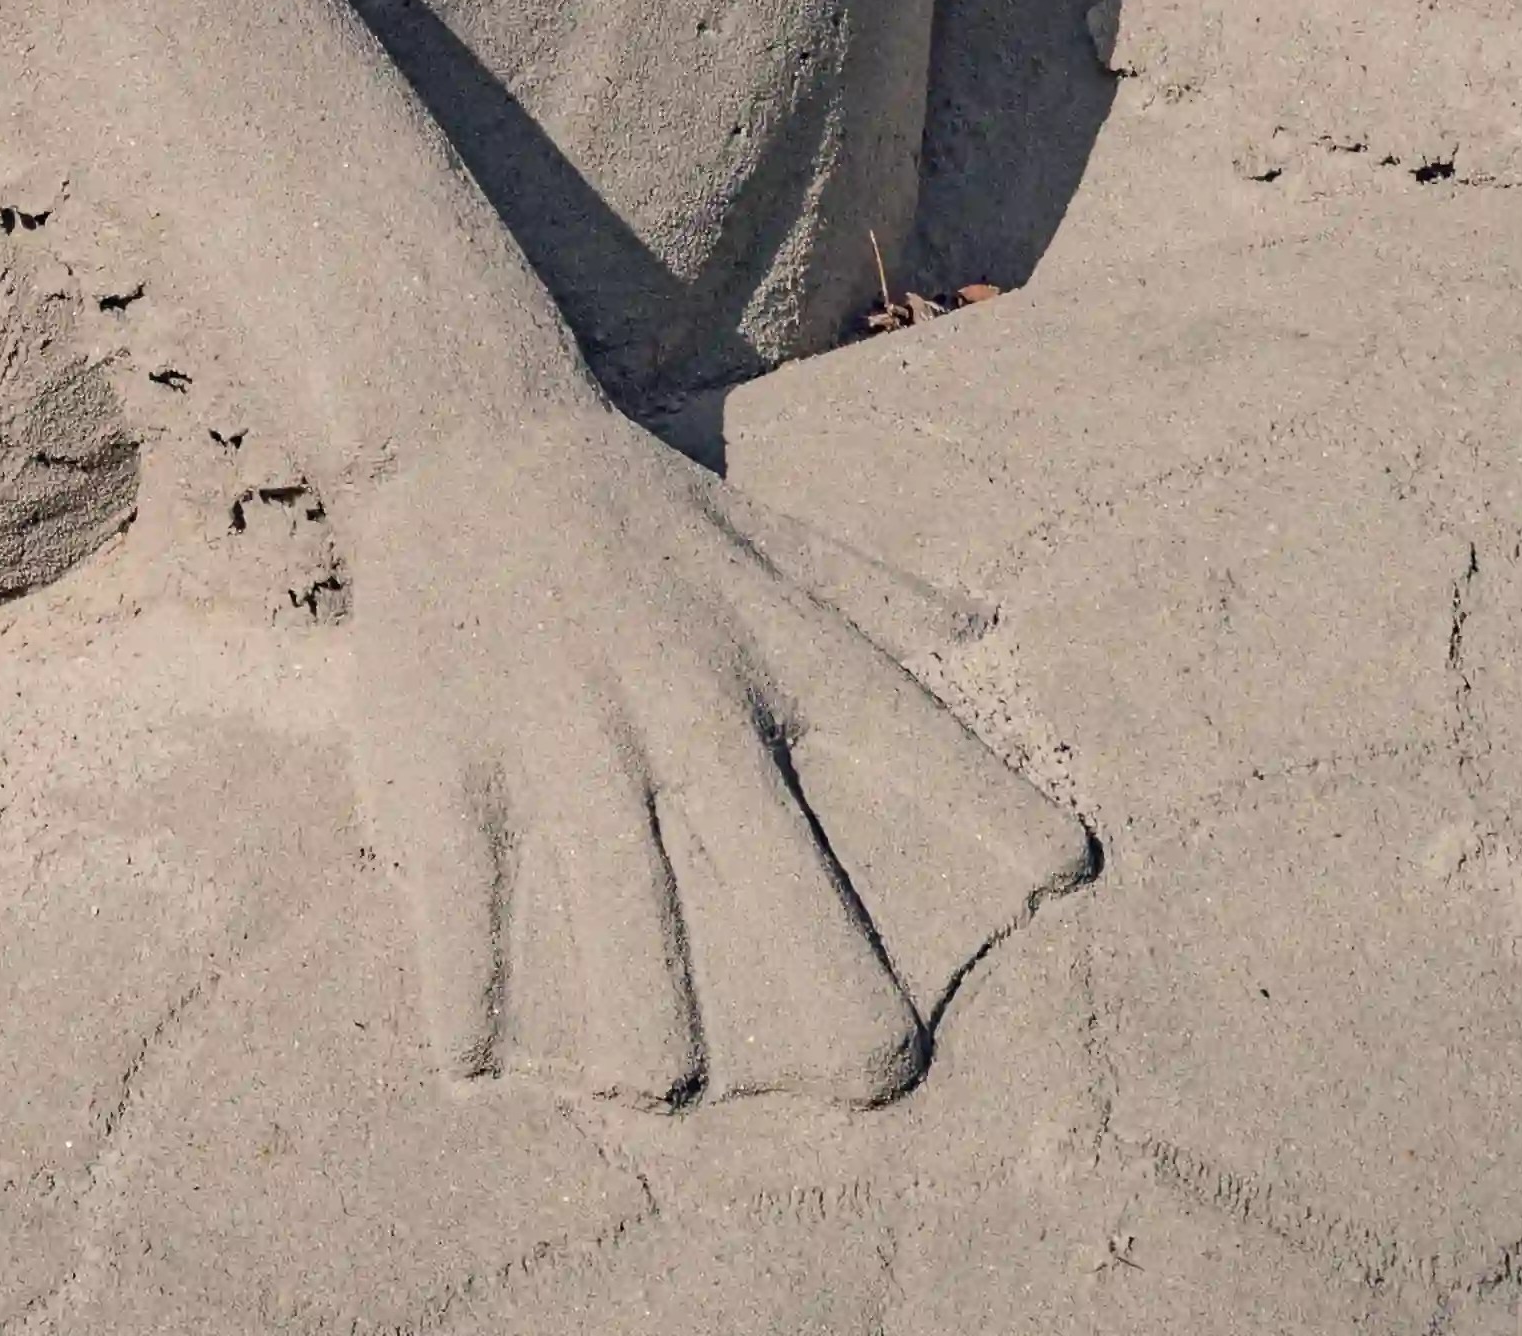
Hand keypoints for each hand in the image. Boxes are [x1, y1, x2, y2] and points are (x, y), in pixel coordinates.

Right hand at [335, 393, 1091, 1106]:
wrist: (466, 432)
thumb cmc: (635, 506)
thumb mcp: (768, 539)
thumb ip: (879, 596)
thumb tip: (996, 635)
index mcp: (763, 645)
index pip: (895, 722)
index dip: (986, 793)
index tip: (1069, 867)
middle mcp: (678, 692)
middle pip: (763, 846)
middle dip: (828, 963)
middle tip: (883, 1069)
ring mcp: (561, 726)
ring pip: (615, 884)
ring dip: (640, 1001)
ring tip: (663, 1090)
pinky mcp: (452, 749)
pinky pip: (458, 886)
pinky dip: (462, 981)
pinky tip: (471, 1062)